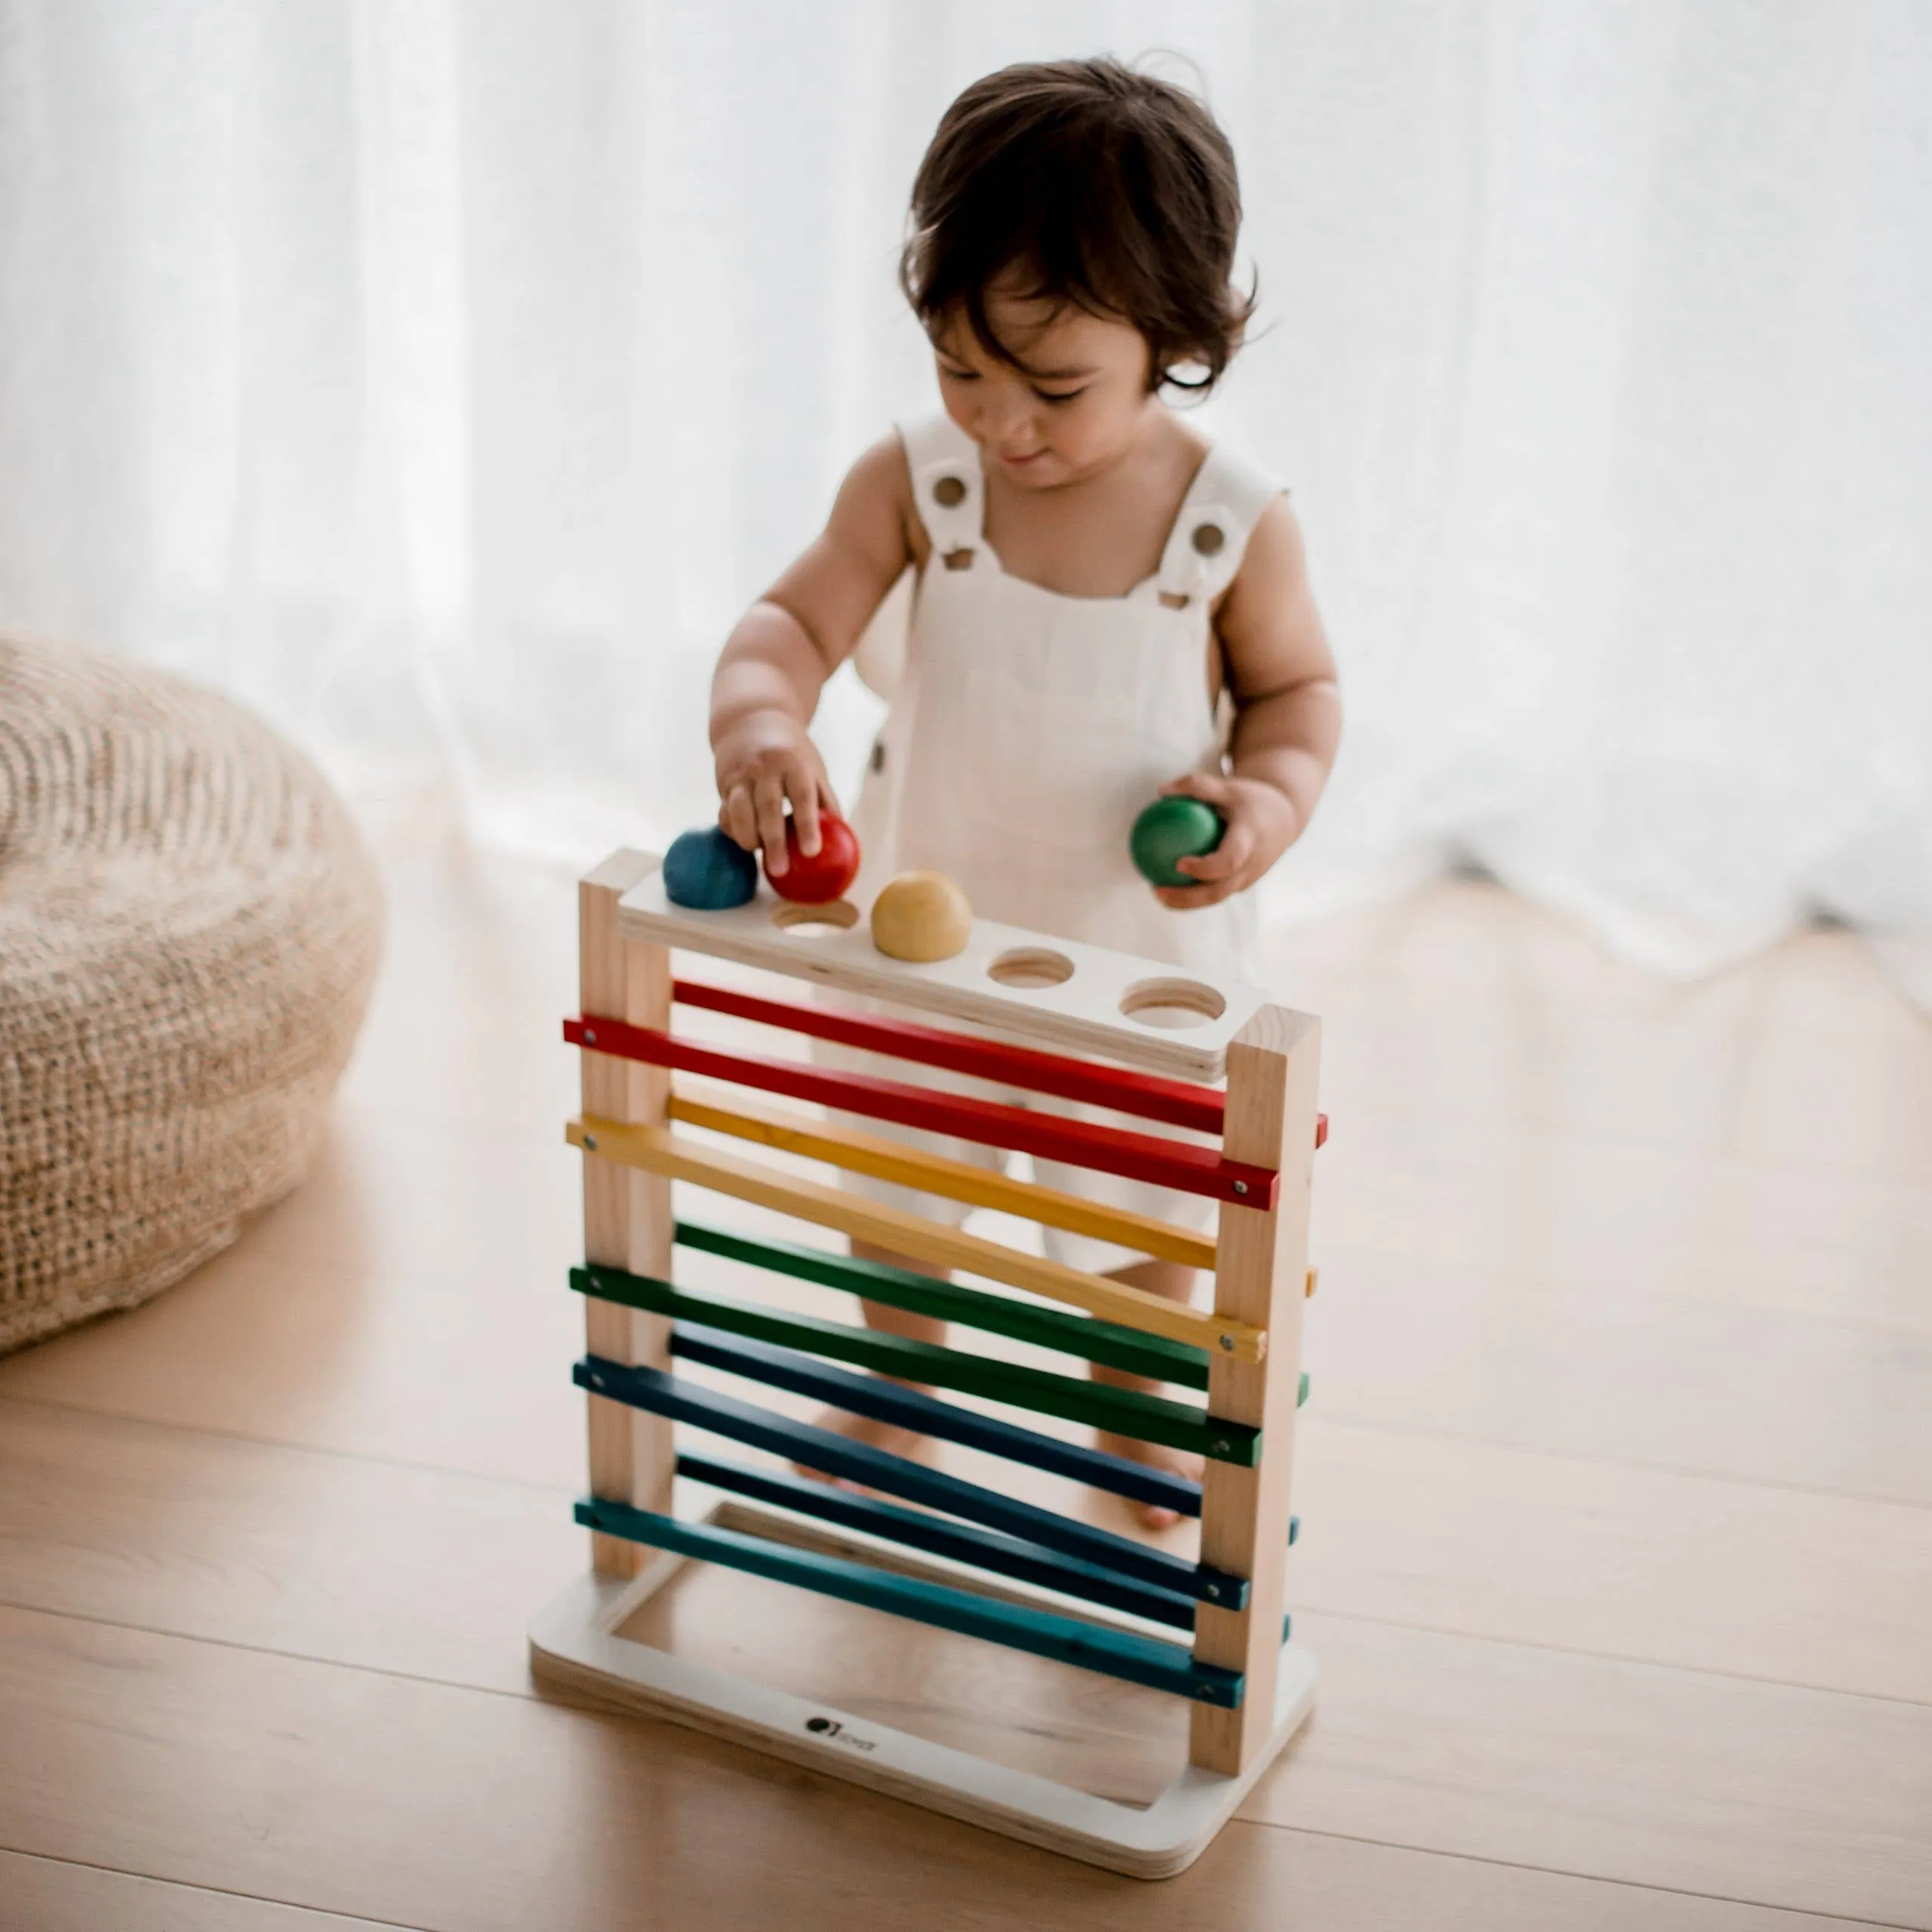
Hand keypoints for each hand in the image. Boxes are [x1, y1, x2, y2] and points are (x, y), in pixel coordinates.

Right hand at [714, 713, 838, 875]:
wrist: (751, 720)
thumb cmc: (791, 753)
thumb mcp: (813, 767)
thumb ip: (825, 800)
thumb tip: (844, 837)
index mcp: (794, 763)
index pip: (802, 797)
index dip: (807, 826)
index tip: (812, 852)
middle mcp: (765, 767)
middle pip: (768, 808)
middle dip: (773, 842)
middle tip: (779, 870)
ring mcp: (741, 774)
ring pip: (739, 812)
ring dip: (747, 838)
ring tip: (758, 854)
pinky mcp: (724, 784)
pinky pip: (726, 814)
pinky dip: (733, 831)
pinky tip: (744, 840)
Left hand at [1150, 771, 1299, 910]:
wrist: (1286, 818)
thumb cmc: (1252, 799)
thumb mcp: (1229, 787)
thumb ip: (1198, 785)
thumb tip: (1161, 790)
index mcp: (1250, 841)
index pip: (1228, 861)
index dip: (1205, 868)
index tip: (1179, 863)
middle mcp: (1251, 866)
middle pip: (1218, 892)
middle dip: (1186, 898)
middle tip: (1156, 889)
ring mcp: (1248, 879)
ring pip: (1215, 897)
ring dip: (1185, 901)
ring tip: (1157, 892)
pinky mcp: (1243, 884)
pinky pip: (1217, 892)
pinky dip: (1194, 894)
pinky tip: (1169, 885)